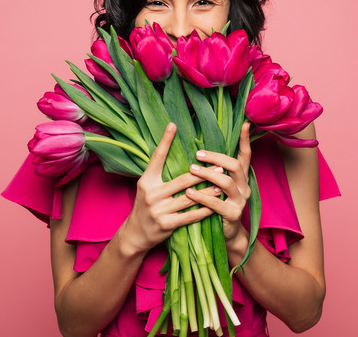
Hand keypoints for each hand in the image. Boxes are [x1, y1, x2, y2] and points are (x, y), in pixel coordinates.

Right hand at [118, 123, 219, 254]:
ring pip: (190, 198)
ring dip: (208, 191)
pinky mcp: (166, 224)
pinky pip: (190, 216)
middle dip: (203, 173)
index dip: (165, 141)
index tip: (173, 125)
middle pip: (182, 180)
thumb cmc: (146, 205)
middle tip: (220, 166)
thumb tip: (178, 152)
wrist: (136, 234)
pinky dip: (204, 210)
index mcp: (147, 181)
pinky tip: (215, 206)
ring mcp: (159, 210)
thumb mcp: (148, 186)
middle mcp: (152, 194)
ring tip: (222, 185)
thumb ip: (159, 173)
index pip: (157, 157)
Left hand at [184, 122, 252, 242]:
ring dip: (207, 174)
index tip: (244, 123)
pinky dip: (202, 197)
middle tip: (197, 154)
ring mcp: (240, 201)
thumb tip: (198, 149)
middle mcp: (244, 187)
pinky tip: (189, 193)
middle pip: (234, 165)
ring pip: (226, 182)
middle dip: (216, 158)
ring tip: (191, 170)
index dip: (245, 140)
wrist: (225, 236)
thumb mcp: (217, 186)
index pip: (245, 155)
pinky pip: (217, 204)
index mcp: (241, 177)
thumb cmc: (216, 206)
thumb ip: (213, 170)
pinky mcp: (233, 215)